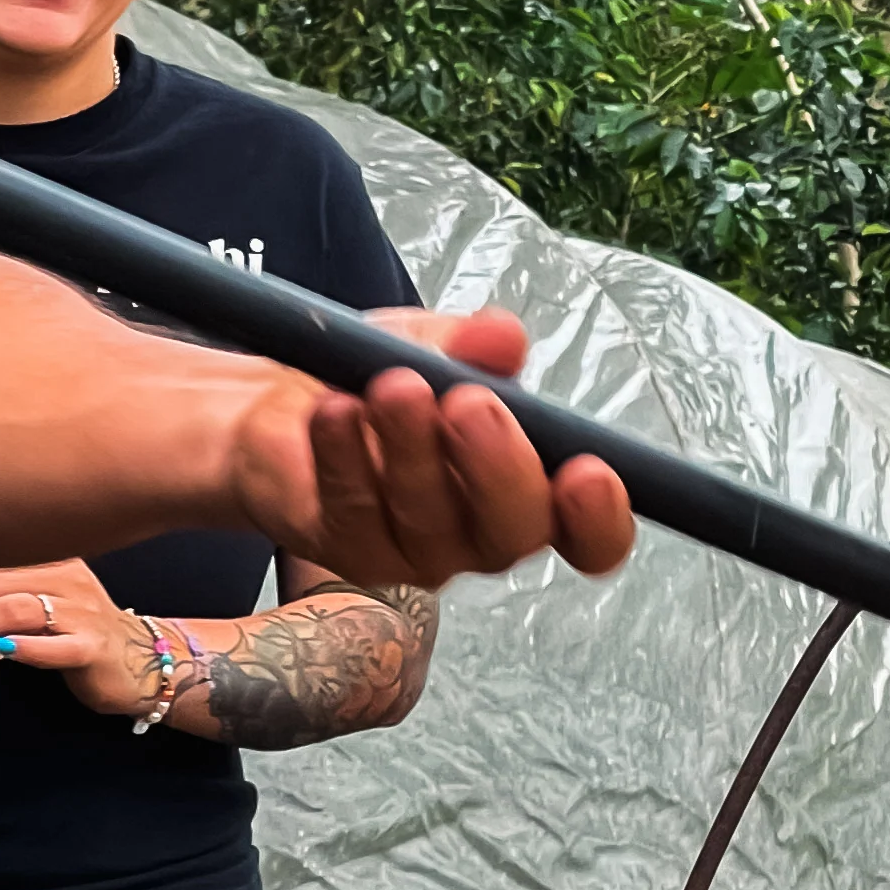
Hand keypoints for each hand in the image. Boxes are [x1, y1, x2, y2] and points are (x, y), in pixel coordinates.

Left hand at [0, 556, 169, 715]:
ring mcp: (83, 613)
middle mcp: (69, 577)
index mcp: (55, 557)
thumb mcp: (48, 595)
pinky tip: (1, 651)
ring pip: (17, 607)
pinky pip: (52, 646)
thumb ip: (8, 586)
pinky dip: (21, 648)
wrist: (141, 661)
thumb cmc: (81, 629)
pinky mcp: (91, 649)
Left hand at [235, 306, 634, 591]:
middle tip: (471, 403)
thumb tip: (502, 337)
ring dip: (412, 449)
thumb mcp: (432, 343)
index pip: (590, 534)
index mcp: (530, 487)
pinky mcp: (346, 548)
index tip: (590, 472)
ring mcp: (415, 551)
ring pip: (426, 522)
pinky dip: (343, 455)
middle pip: (514, 533)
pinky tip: (334, 409)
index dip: (599, 519)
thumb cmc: (385, 374)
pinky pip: (352, 513)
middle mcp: (482, 532)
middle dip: (497, 468)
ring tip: (393, 385)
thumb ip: (472, 344)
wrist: (289, 398)